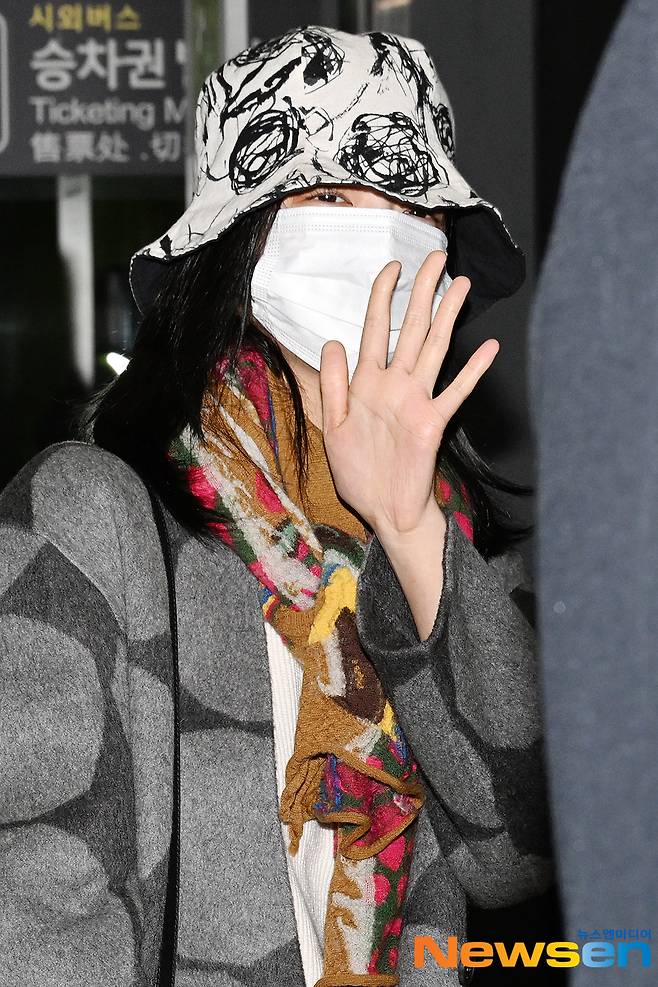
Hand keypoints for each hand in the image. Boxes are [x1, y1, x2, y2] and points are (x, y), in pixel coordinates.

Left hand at [319, 251, 498, 539]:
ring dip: (448, 316)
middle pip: (411, 328)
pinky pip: (454, 392)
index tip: (392, 266)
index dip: (382, 296)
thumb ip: (331, 385)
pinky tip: (489, 350)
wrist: (384, 510)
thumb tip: (333, 341)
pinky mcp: (432, 423)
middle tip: (436, 256)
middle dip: (422, 290)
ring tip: (462, 285)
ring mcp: (416, 401)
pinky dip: (472, 372)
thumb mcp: (334, 427)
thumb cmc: (360, 473)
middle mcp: (395, 385)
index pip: (375, 328)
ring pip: (434, 349)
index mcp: (367, 383)